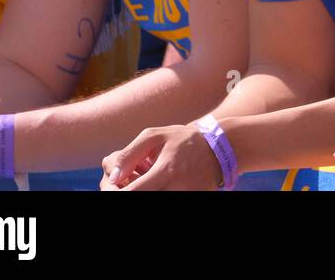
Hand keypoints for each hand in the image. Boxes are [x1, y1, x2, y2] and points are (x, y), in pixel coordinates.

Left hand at [101, 124, 221, 190]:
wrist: (220, 149)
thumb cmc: (184, 140)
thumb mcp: (156, 136)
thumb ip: (130, 154)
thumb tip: (114, 175)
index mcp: (167, 171)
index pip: (131, 192)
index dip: (115, 191)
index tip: (114, 185)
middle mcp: (177, 189)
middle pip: (143, 199)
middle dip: (128, 192)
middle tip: (128, 183)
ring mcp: (186, 196)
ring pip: (155, 200)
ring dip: (144, 192)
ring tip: (144, 182)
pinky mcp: (193, 198)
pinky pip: (165, 199)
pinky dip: (157, 192)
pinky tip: (156, 185)